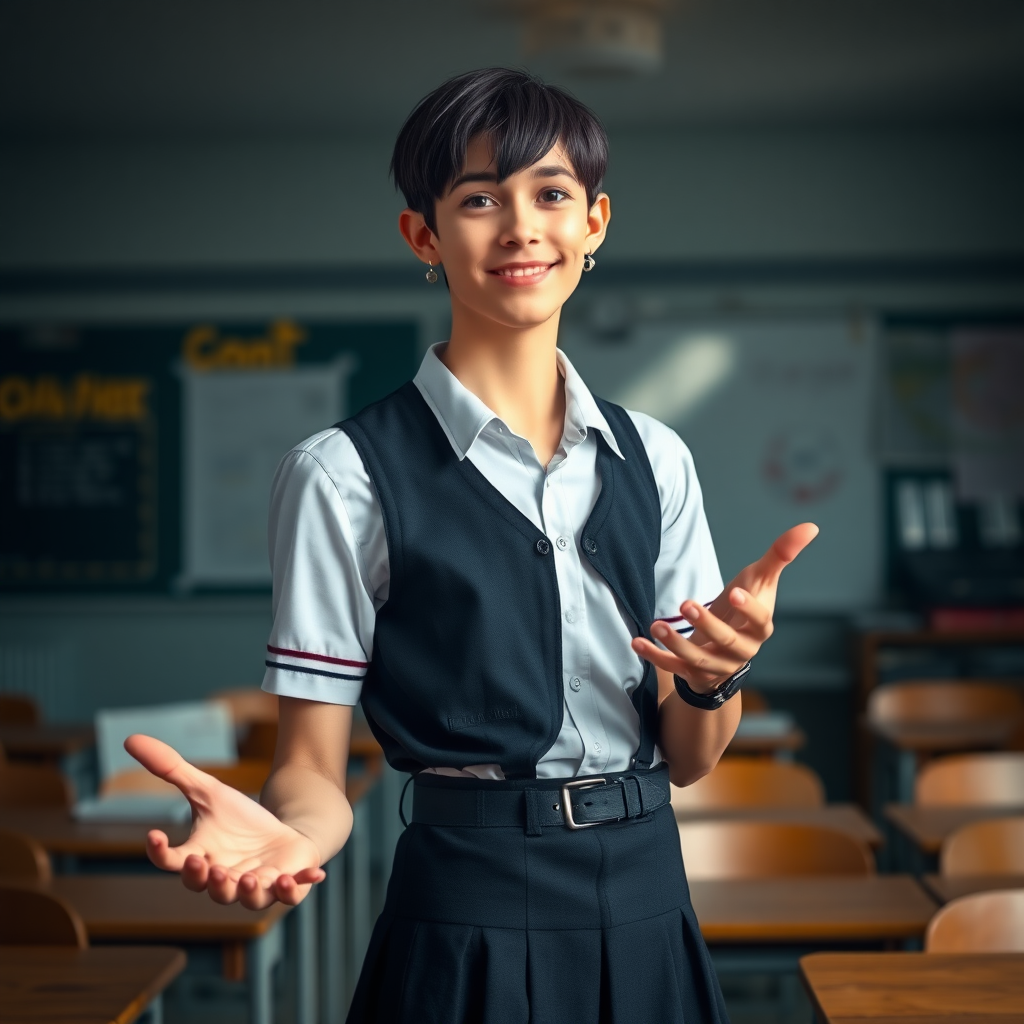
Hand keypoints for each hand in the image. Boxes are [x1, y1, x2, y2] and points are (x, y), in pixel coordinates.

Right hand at [124, 734, 324, 908]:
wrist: (280, 836)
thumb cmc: (239, 819)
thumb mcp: (209, 790)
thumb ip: (172, 770)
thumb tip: (130, 739)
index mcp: (199, 857)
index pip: (170, 861)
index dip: (160, 852)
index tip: (154, 835)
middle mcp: (223, 878)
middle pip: (207, 886)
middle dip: (206, 879)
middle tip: (210, 867)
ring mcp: (254, 886)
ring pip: (245, 897)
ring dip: (245, 890)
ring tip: (247, 878)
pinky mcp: (285, 886)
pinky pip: (288, 895)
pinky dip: (292, 889)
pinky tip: (298, 877)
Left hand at [632, 522, 818, 694]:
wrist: (726, 650)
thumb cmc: (744, 609)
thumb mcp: (760, 581)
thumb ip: (781, 555)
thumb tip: (811, 526)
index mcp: (760, 629)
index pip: (761, 621)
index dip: (750, 610)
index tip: (737, 592)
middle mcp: (740, 651)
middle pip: (727, 641)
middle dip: (707, 624)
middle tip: (687, 604)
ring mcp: (716, 665)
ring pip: (697, 658)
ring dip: (676, 643)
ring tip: (656, 625)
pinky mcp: (692, 672)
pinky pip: (672, 667)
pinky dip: (654, 656)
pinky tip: (636, 642)